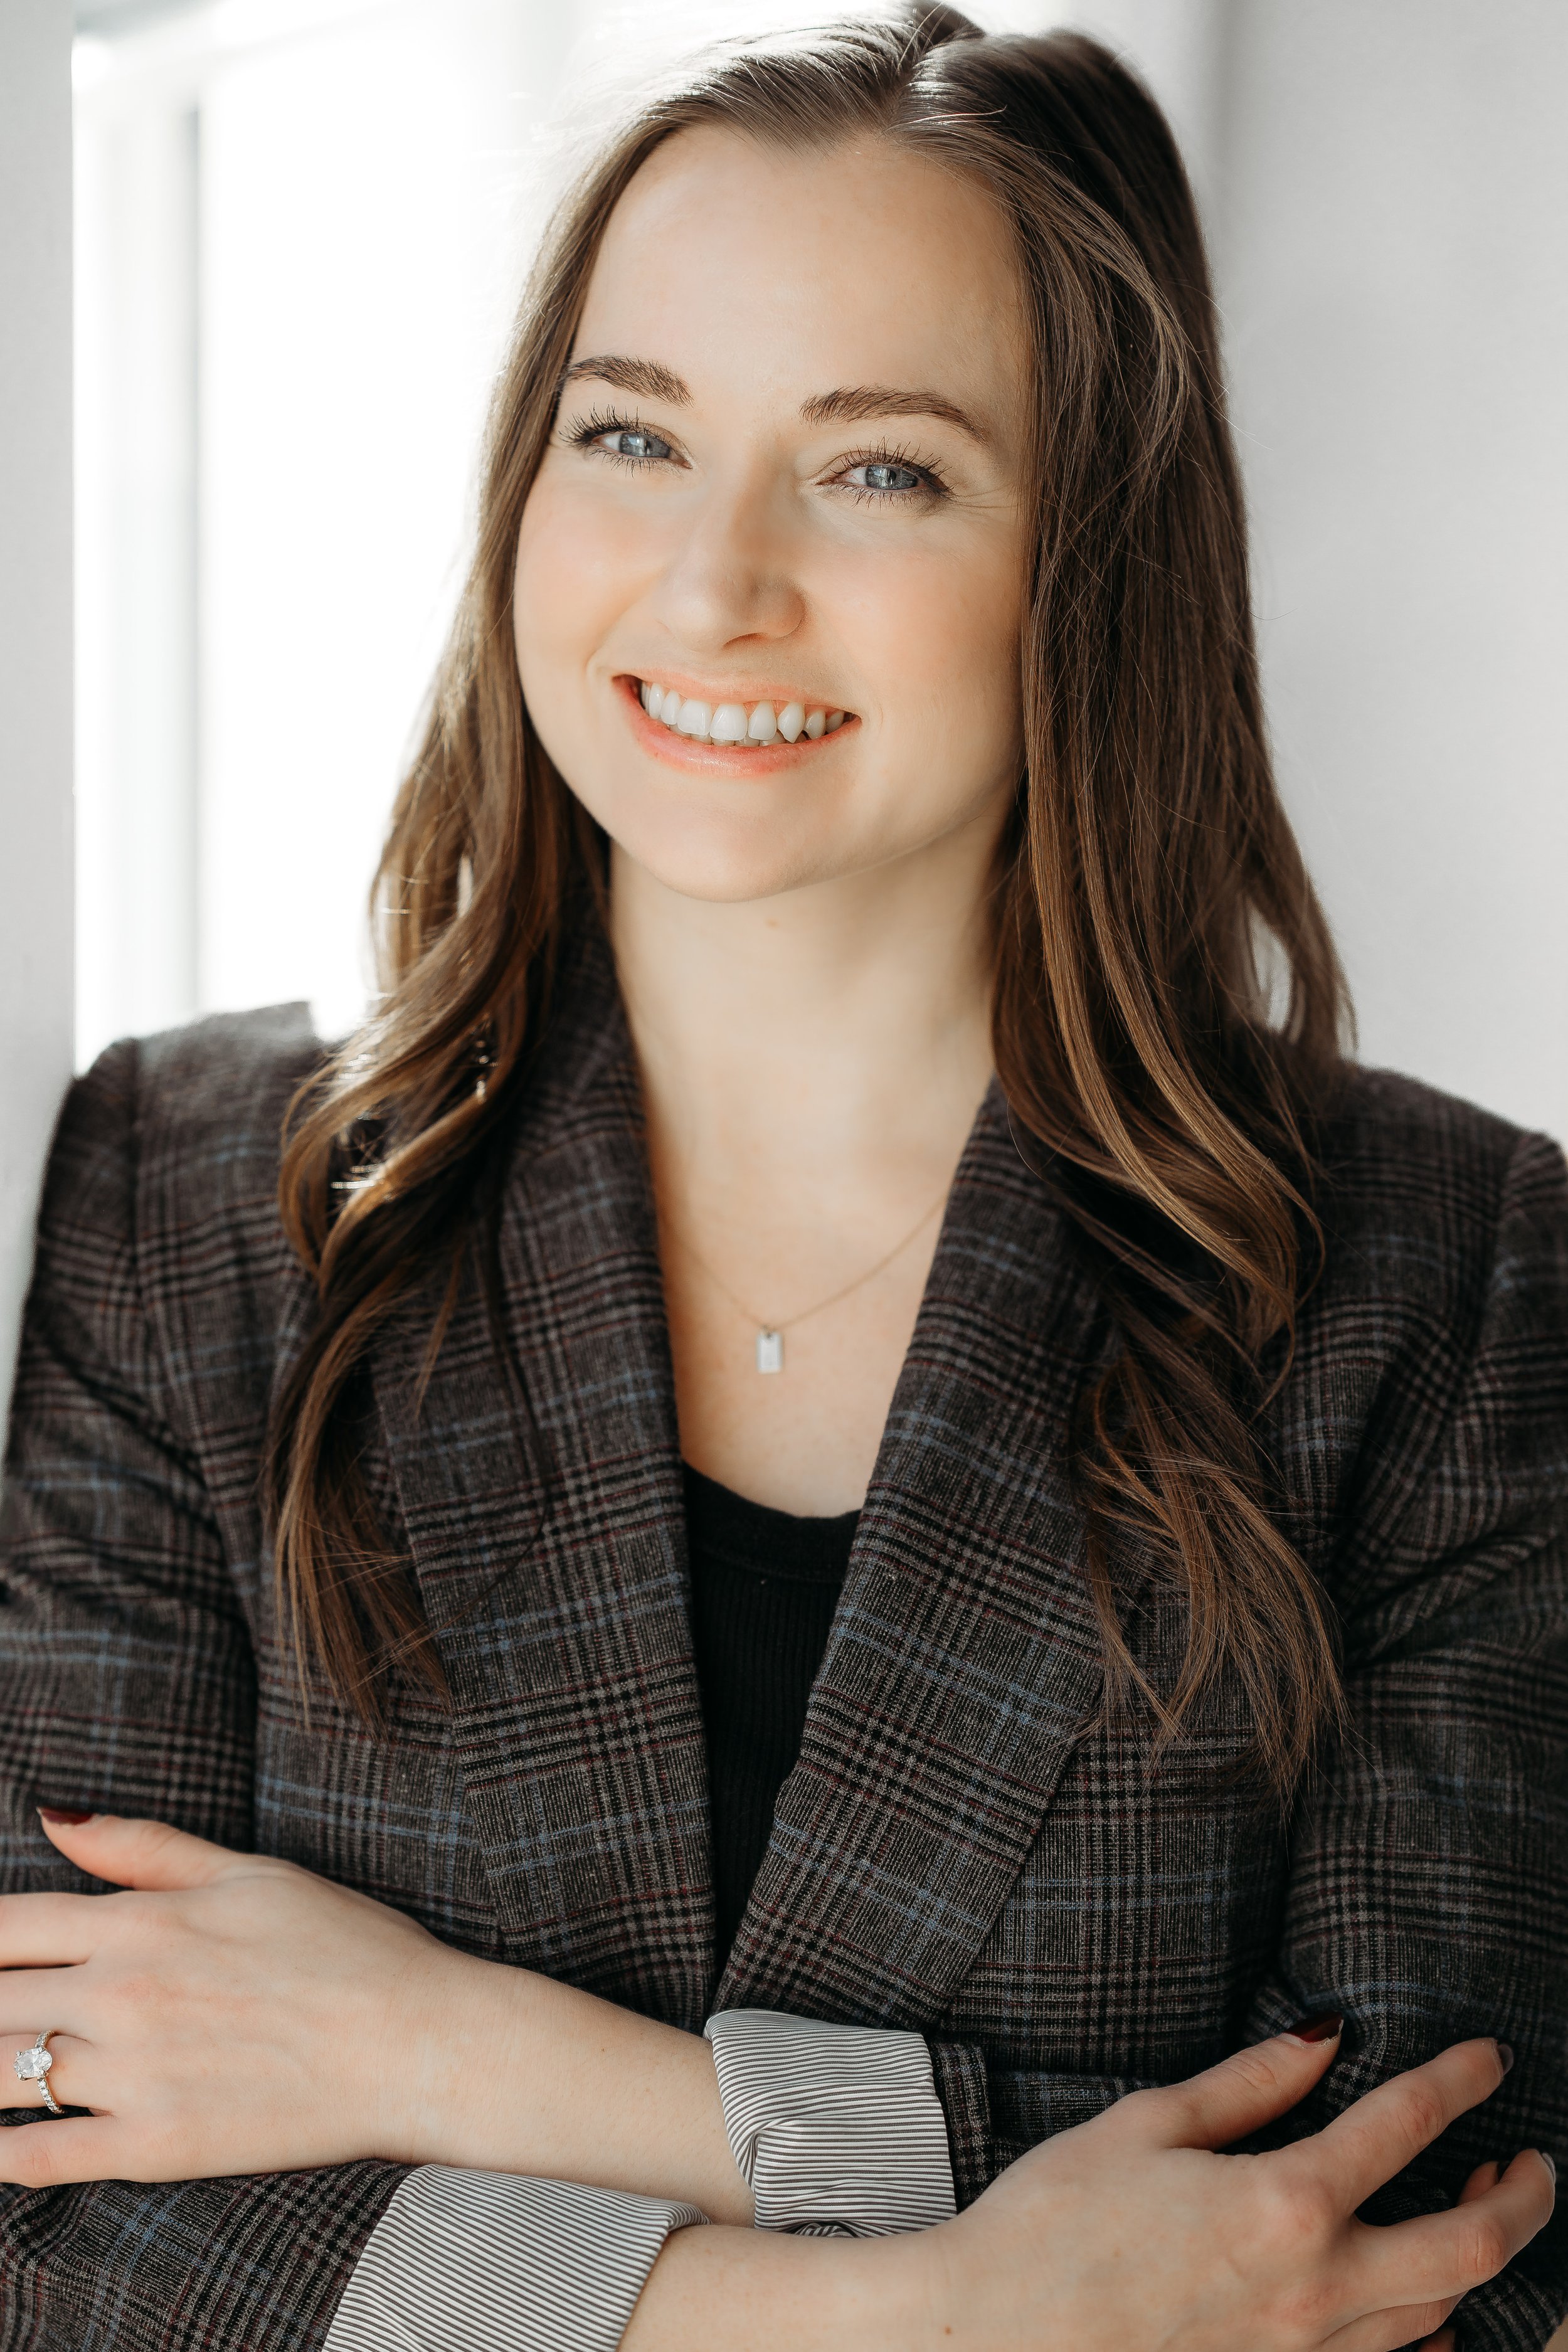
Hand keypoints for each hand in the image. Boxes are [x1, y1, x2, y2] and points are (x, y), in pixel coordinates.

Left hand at [0, 1810, 464, 2181]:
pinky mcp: (152, 2147)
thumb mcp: (250, 1871)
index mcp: (144, 1921)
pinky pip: (37, 2157)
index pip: (7, 1924)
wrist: (418, 2041)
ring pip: (1, 2076)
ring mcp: (133, 2076)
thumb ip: (145, 1846)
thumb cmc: (349, 1947)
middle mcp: (122, 1994)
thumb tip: (55, 1814)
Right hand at [897, 2024, 1554, 2351]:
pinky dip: (1424, 2336)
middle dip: (1523, 2200)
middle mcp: (1316, 2287)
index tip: (1488, 2057)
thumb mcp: (1147, 2124)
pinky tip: (1420, 2309)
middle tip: (1531, 2162)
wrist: (991, 2336)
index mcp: (1283, 2201)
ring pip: (1440, 2315)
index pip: (1406, 2125)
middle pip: (1471, 2248)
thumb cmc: (1055, 2221)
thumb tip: (1325, 2039)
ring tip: (1480, 2215)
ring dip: (1480, 2263)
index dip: (1459, 2081)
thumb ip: (1249, 2084)